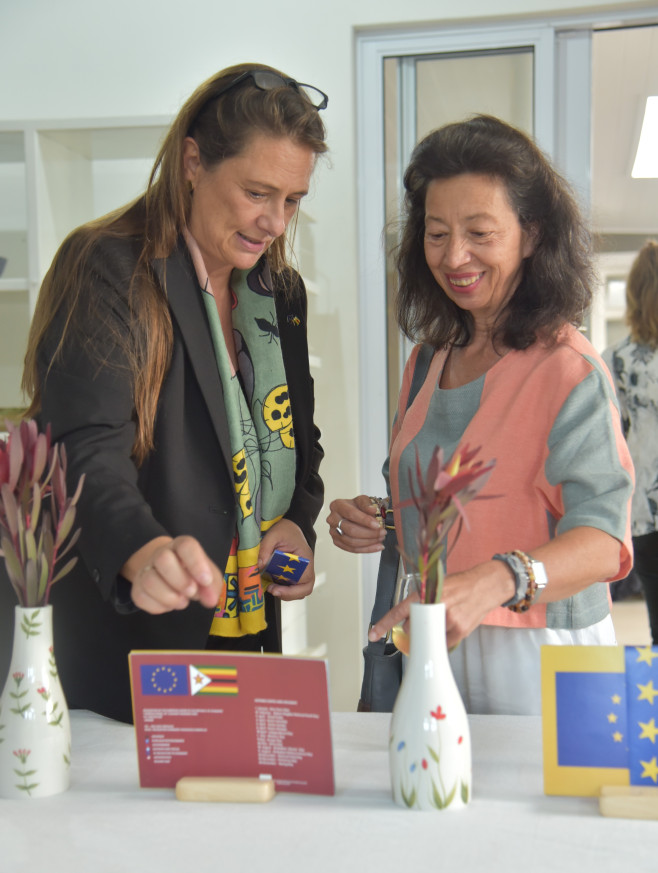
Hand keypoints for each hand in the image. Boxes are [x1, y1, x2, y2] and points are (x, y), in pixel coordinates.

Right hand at [123, 536, 224, 614]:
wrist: (169, 574)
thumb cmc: (192, 573)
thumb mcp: (207, 575)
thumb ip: (212, 586)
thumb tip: (210, 601)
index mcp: (181, 546)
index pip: (186, 546)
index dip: (196, 563)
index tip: (205, 581)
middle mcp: (161, 554)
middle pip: (163, 559)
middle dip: (180, 581)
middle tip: (191, 592)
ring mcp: (146, 570)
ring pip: (149, 580)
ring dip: (169, 596)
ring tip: (182, 601)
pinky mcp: (137, 587)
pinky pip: (141, 597)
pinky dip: (158, 606)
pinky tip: (169, 605)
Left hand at [258, 519, 314, 600]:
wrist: (291, 525)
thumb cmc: (286, 529)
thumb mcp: (274, 535)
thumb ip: (265, 549)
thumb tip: (258, 566)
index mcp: (305, 560)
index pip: (306, 584)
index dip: (291, 592)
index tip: (275, 589)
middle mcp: (305, 568)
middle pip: (302, 591)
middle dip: (286, 594)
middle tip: (271, 589)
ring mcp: (300, 572)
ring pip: (296, 590)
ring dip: (283, 592)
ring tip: (269, 586)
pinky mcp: (293, 572)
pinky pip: (289, 585)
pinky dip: (280, 587)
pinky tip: (270, 581)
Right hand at [326, 495, 385, 552]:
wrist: (352, 513)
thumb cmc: (357, 506)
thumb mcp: (363, 500)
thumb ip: (367, 504)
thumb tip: (372, 510)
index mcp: (337, 505)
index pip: (351, 514)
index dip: (365, 520)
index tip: (377, 525)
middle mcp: (332, 519)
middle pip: (351, 530)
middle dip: (369, 533)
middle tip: (382, 533)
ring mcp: (333, 532)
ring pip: (351, 542)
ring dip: (369, 542)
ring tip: (381, 539)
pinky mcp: (337, 542)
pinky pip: (352, 549)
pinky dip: (366, 549)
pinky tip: (377, 546)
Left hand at [368, 561, 513, 649]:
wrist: (486, 586)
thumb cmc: (460, 584)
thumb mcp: (437, 585)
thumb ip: (422, 600)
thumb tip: (407, 619)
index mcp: (428, 592)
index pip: (400, 610)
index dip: (385, 623)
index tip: (373, 634)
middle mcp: (436, 605)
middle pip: (412, 628)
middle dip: (414, 628)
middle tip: (425, 620)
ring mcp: (449, 620)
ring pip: (427, 638)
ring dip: (429, 634)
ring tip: (443, 619)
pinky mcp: (460, 631)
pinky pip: (442, 644)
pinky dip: (442, 639)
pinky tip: (450, 627)